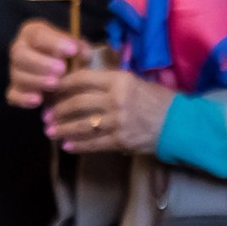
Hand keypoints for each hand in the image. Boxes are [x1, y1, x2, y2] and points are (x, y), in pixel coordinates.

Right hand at [8, 20, 94, 108]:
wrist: (65, 73)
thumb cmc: (69, 55)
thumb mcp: (76, 47)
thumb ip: (80, 48)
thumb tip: (83, 53)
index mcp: (31, 33)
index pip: (38, 35)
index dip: (55, 43)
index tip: (72, 50)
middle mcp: (19, 49)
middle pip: (20, 55)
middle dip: (41, 63)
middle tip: (62, 69)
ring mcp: (15, 71)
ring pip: (17, 75)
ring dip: (37, 80)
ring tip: (55, 83)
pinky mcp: (14, 91)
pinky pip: (13, 95)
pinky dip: (24, 98)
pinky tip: (38, 100)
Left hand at [44, 68, 174, 155]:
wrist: (180, 124)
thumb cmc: (159, 100)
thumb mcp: (136, 82)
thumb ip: (111, 82)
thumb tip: (84, 85)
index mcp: (120, 80)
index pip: (83, 79)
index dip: (63, 85)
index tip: (52, 90)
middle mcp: (116, 99)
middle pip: (78, 103)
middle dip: (58, 111)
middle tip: (46, 116)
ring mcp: (118, 121)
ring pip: (82, 125)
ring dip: (63, 129)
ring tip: (51, 132)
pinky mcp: (121, 140)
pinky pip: (94, 143)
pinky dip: (78, 145)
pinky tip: (68, 146)